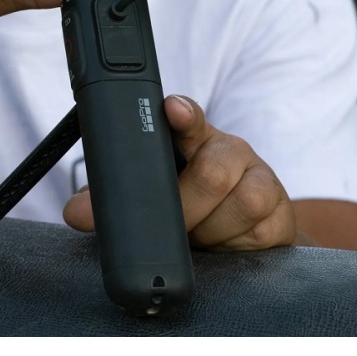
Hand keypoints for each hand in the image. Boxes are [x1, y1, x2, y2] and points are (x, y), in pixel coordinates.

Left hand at [63, 95, 296, 250]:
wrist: (247, 234)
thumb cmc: (192, 205)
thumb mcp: (154, 195)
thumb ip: (115, 197)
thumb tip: (75, 213)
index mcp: (194, 139)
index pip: (189, 117)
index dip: (182, 113)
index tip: (172, 109)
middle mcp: (231, 152)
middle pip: (212, 173)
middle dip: (184, 208)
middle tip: (170, 227)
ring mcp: (262, 180)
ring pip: (242, 203)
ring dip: (210, 230)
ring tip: (197, 238)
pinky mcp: (281, 216)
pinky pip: (260, 231)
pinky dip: (234, 245)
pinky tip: (223, 246)